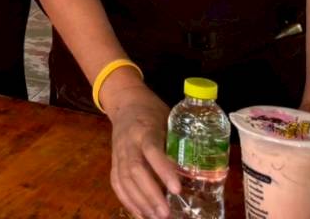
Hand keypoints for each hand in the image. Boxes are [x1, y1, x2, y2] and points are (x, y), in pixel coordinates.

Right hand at [103, 79, 175, 218]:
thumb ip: (176, 144)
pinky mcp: (114, 160)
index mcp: (144, 130)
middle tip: (166, 214)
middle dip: (150, 194)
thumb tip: (196, 173)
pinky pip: (116, 182)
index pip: (152, 150)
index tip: (177, 189)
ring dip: (139, 201)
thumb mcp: (168, 121)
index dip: (163, 170)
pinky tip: (140, 214)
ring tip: (156, 218)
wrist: (124, 102)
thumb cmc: (153, 112)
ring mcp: (118, 152)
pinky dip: (127, 200)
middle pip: (135, 170)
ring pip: (124, 179)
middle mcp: (128, 142)